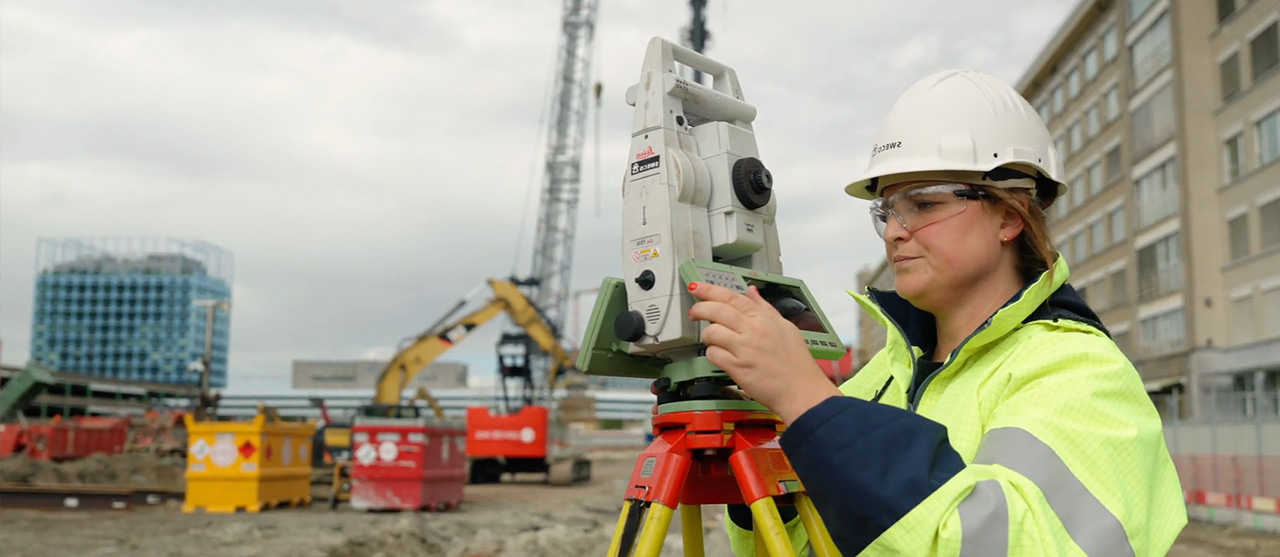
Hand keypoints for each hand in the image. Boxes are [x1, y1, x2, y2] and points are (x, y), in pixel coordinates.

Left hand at [687, 282, 839, 423]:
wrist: (801, 390)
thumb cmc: (796, 362)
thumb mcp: (785, 327)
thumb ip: (765, 308)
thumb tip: (751, 292)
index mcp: (764, 318)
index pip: (731, 297)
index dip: (709, 290)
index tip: (696, 287)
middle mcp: (753, 330)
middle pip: (717, 310)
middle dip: (699, 309)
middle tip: (694, 313)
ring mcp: (744, 348)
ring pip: (711, 332)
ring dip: (708, 336)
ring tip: (714, 341)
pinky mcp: (737, 367)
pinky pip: (713, 354)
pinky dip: (712, 354)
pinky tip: (720, 356)